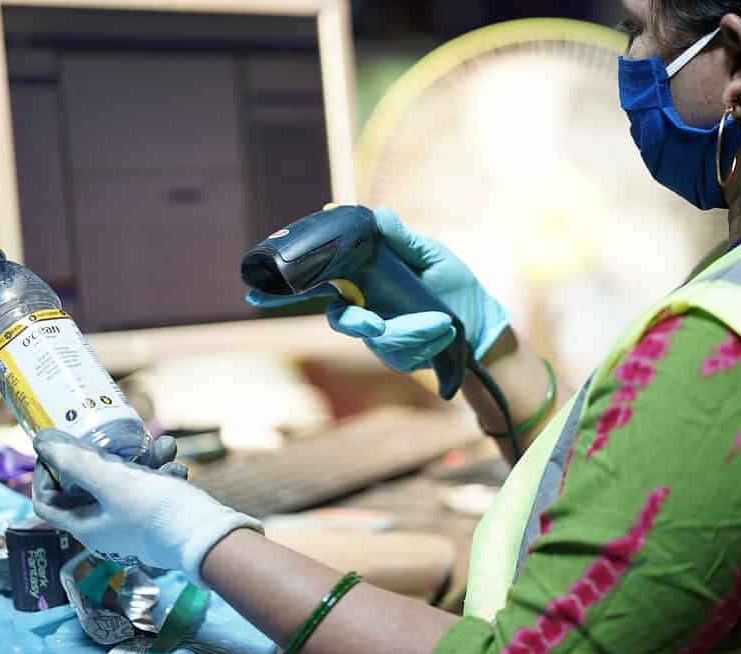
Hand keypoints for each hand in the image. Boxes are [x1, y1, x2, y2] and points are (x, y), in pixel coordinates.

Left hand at [32, 430, 260, 582]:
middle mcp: (105, 526)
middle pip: (87, 486)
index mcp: (85, 526)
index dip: (45, 472)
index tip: (58, 447)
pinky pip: (150, 487)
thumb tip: (40, 440)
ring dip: (141, 459)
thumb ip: (76, 462)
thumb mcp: (113, 482)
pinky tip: (176, 463)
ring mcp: (131, 521)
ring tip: (164, 447)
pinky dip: (160, 472)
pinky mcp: (156, 515)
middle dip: (103, 456)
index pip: (47, 500)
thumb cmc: (156, 513)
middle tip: (111, 436)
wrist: (208, 538)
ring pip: (125, 482)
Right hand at [246, 207, 509, 371]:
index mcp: (366, 272)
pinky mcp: (391, 352)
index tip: (262, 275)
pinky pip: (395, 349)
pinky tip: (442, 331)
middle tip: (325, 310)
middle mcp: (364, 301)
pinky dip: (421, 338)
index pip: (322, 269)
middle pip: (330, 308)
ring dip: (405, 328)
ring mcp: (375, 329)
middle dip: (320, 309)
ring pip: (363, 329)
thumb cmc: (454, 287)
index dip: (292, 273)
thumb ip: (404, 241)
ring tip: (438, 324)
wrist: (478, 327)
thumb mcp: (434, 257)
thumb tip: (378, 214)